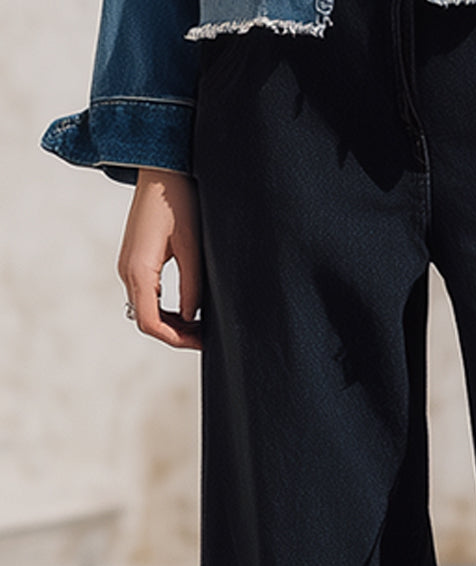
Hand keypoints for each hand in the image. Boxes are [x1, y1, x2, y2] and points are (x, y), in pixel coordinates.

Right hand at [117, 168, 202, 349]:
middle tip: (205, 337)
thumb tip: (192, 318)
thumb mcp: (192, 247)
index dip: (176, 339)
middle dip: (175, 334)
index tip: (202, 342)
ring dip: (171, 323)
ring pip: (145, 310)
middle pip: (146, 320)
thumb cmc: (178, 201)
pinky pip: (147, 296)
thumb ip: (191, 286)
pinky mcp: (135, 261)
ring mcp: (128, 266)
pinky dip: (165, 309)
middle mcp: (127, 271)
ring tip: (200, 326)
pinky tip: (188, 309)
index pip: (150, 322)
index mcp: (139, 270)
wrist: (161, 169)